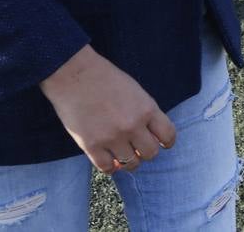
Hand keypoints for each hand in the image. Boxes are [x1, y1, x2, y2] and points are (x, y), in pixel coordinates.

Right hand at [40, 45, 176, 173]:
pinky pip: (107, 168)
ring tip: (121, 154)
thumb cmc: (105, 79)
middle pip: (150, 153)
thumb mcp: (135, 91)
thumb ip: (145, 112)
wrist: (75, 75)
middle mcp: (133, 125)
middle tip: (137, 148)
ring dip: (127, 161)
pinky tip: (107, 159)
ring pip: (130, 164)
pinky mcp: (92, 146)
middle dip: (145, 152)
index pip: (168, 135)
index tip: (160, 144)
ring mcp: (112, 137)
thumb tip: (150, 135)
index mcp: (147, 108)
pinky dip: (110, 167)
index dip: (165, 142)